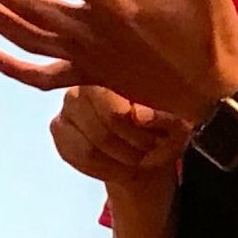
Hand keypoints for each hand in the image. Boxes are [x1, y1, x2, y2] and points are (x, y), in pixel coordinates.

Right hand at [52, 86, 191, 186]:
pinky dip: (104, 168)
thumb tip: (140, 116)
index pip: (113, 100)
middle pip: (103, 128)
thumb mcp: (178, 122)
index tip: (157, 137)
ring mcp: (66, 106)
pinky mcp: (58, 128)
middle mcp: (83, 81)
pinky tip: (118, 165)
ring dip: (119, 161)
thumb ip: (166, 116)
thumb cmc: (164, 125)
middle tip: (151, 150)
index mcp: (115, 69)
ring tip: (138, 158)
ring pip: (89, 148)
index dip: (135, 127)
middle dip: (132, 147)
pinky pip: (77, 157)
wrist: (148, 146)